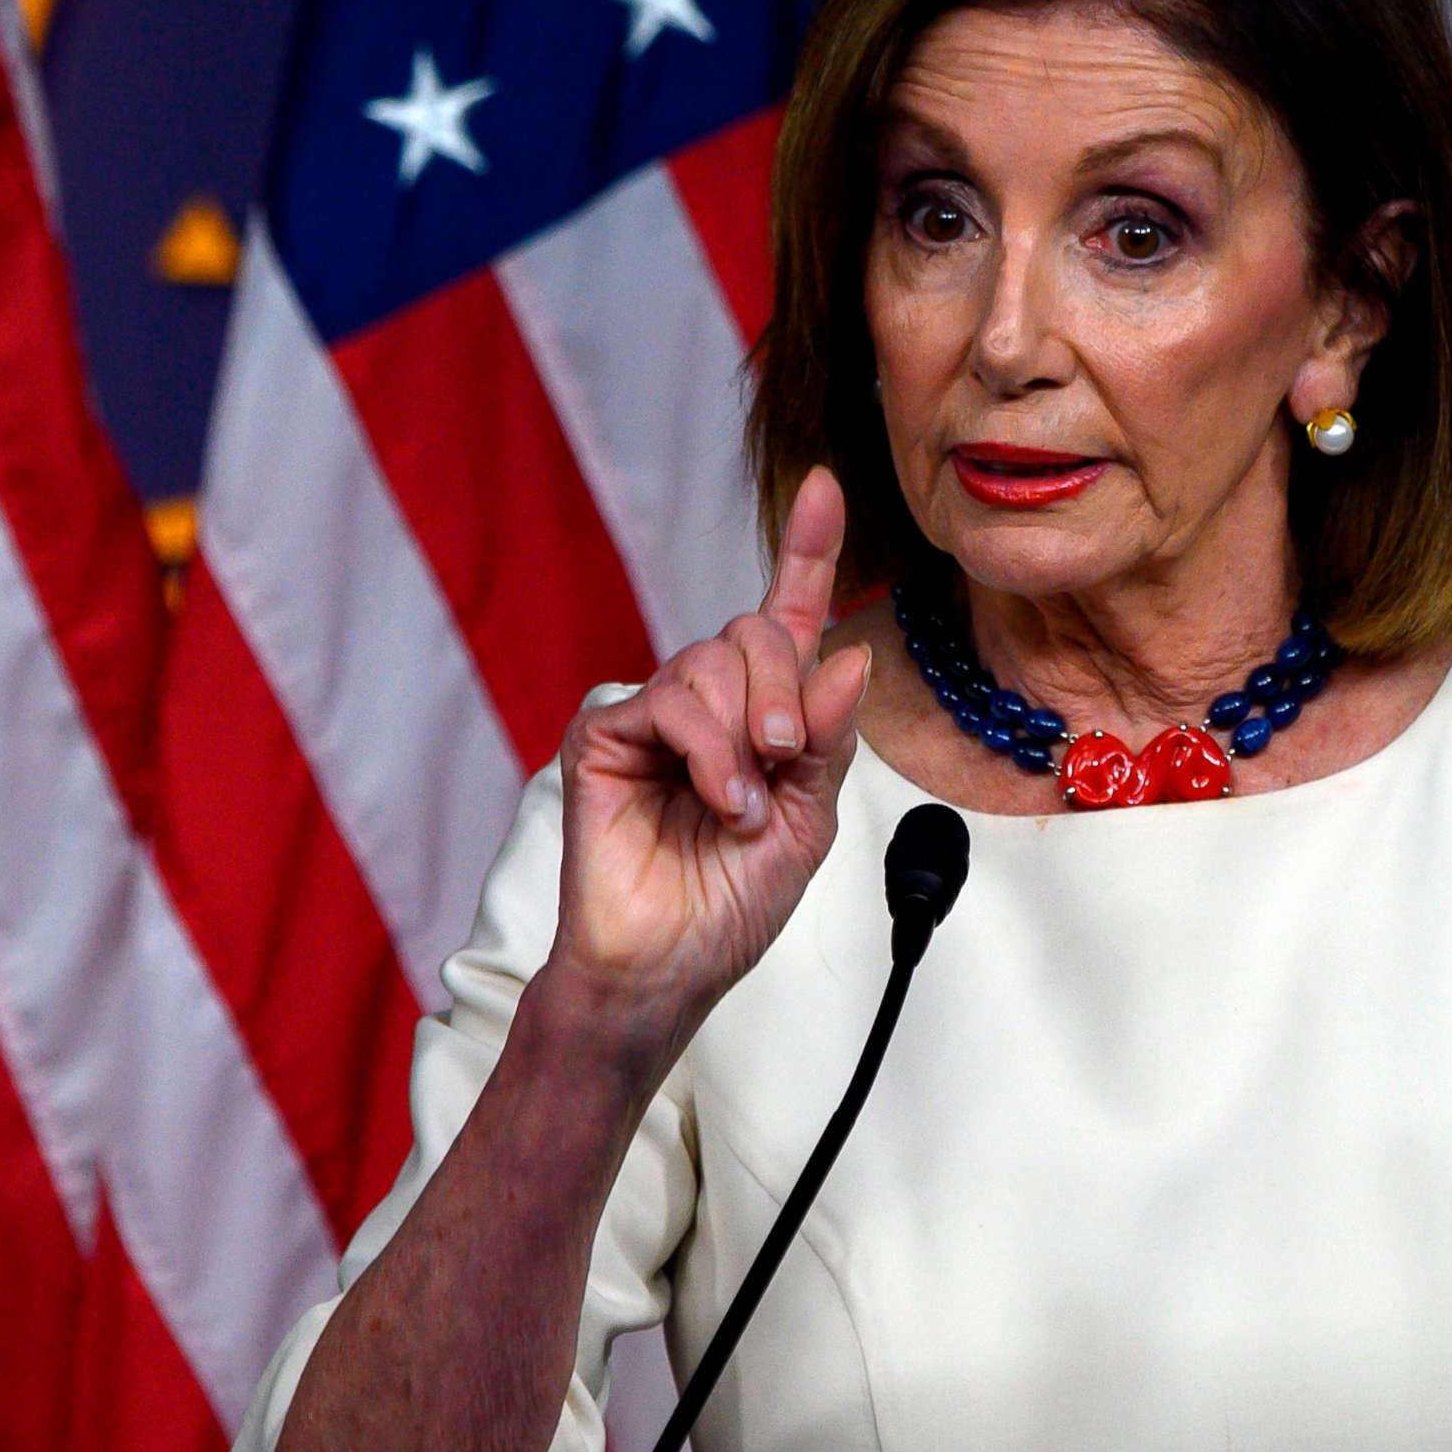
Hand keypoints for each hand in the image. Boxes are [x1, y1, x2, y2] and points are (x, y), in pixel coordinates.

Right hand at [549, 466, 872, 1051]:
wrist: (671, 966)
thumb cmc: (732, 900)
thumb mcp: (809, 818)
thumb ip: (827, 738)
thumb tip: (845, 653)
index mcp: (764, 712)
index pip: (788, 614)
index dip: (807, 547)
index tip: (826, 485)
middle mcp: (709, 701)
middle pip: (754, 629)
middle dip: (786, 691)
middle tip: (788, 760)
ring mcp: (654, 714)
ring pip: (712, 659)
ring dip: (748, 730)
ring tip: (746, 803)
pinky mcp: (606, 737)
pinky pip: (669, 701)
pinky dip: (709, 750)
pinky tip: (719, 800)